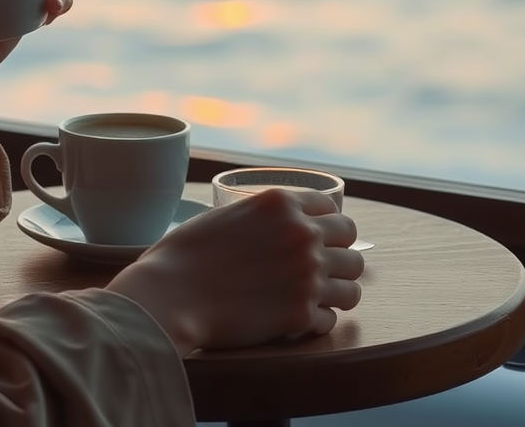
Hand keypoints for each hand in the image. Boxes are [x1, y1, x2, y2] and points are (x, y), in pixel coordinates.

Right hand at [106, 188, 363, 355]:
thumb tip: (278, 226)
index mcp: (281, 203)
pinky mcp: (301, 315)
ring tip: (317, 296)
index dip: (326, 222)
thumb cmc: (186, 253)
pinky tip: (298, 318)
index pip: (332, 207)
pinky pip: (332, 319)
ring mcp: (306, 275)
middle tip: (322, 266)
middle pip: (351, 240)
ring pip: (353, 283)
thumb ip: (263, 217)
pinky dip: (318, 320)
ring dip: (337, 289)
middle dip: (339, 252)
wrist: (171, 294)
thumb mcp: (227, 213)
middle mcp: (302, 234)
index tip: (320, 236)